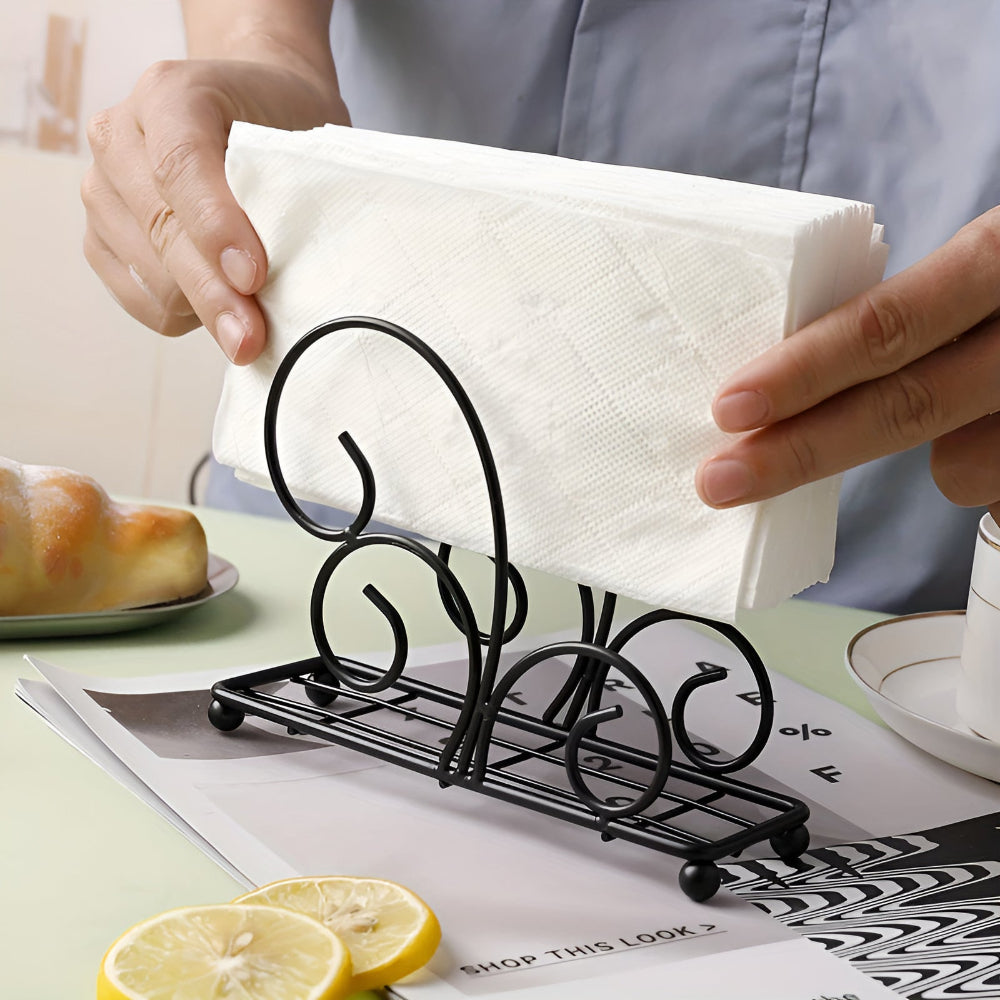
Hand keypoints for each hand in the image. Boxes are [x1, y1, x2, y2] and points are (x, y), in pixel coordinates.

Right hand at [81, 58, 348, 362]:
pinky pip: (142, 303)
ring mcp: (101, 189)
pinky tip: (220, 299)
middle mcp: (118, 136)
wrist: (257, 115)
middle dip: (214, 294)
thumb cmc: (285, 132)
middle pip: (162, 232)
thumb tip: (273, 285)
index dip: (216, 227)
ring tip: (252, 301)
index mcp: (170, 93)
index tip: (253, 277)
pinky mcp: (99, 240)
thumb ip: (288, 195)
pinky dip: (186, 316)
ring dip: (205, 306)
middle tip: (254, 339)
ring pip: (151, 279)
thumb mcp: (300, 141)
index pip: (180, 164)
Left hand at [695, 206, 999, 520]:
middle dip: (800, 453)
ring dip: (939, 455)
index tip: (729, 407)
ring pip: (962, 467)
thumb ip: (919, 312)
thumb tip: (806, 381)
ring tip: (971, 408)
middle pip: (906, 409)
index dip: (803, 373)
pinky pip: (999, 485)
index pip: (890, 325)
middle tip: (721, 480)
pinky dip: (987, 463)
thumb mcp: (984, 264)